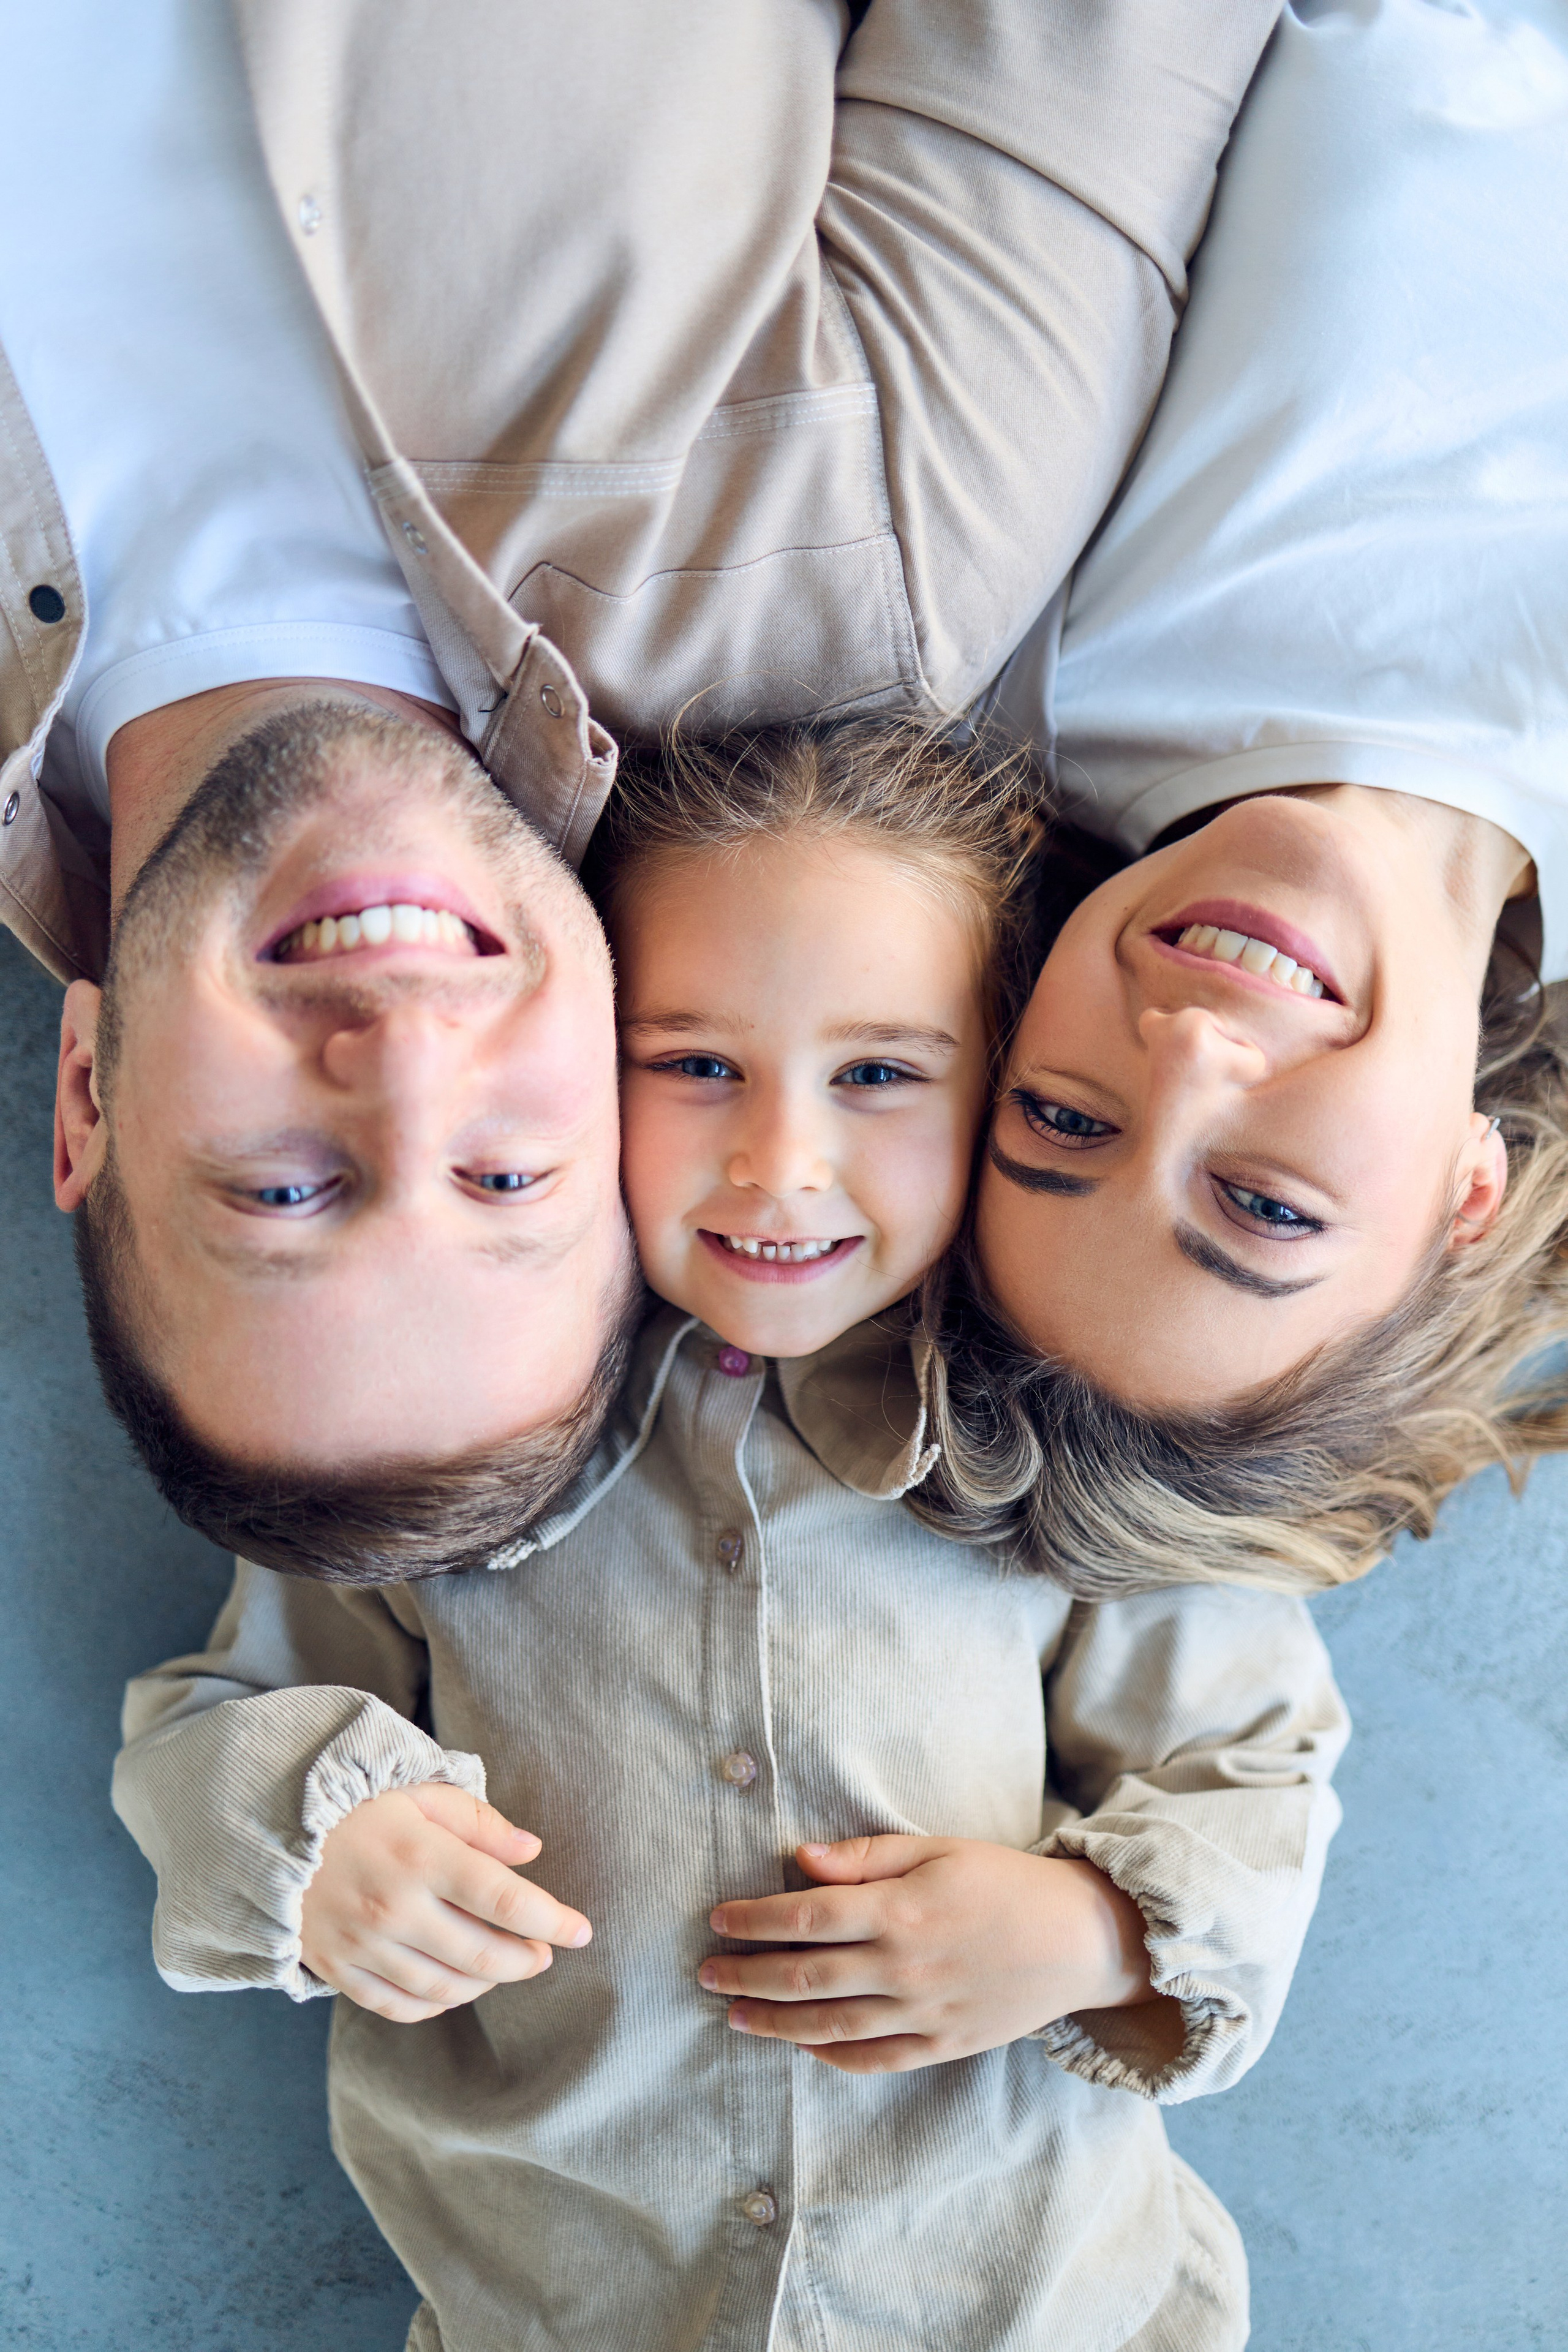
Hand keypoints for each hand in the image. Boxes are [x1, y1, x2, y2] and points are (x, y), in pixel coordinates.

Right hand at [300, 1782, 590, 2022]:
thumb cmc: (356, 1808)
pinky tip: (457, 1987)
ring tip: (506, 1966)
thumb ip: (480, 1823)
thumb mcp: (420, 1794)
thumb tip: (532, 1851)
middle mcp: (393, 1907)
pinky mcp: (339, 1970)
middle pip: (482, 1953)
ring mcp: (363, 1945)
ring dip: (488, 1983)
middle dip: (526, 1959)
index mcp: (420, 1856)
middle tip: (545, 1953)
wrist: (268, 1833)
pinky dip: (438, 2003)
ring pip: (446, 1986)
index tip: (581, 1931)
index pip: (504, 1899)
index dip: (551, 1920)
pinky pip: (400, 2006)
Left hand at [698, 1835, 1158, 2073]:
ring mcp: (922, 2015)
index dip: (754, 1920)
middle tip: (705, 1973)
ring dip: (772, 2022)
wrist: (1078, 1939)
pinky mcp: (940, 2046)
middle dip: (746, 1975)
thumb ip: (866, 1856)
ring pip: (828, 2025)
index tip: (717, 1919)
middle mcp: (904, 1968)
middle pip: (805, 1976)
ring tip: (733, 2014)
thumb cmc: (1005, 1881)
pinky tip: (799, 2043)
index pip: (806, 1916)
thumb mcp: (938, 1849)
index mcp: (901, 1911)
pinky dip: (829, 2055)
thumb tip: (800, 1858)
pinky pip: (872, 2060)